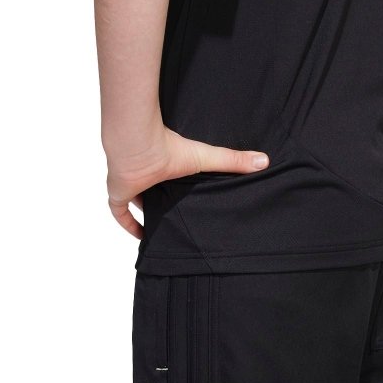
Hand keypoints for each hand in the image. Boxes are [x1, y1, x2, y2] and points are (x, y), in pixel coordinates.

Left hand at [105, 125, 269, 239]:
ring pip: (137, 199)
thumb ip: (233, 160)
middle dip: (162, 201)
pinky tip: (140, 237)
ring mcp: (131, 184)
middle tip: (177, 215)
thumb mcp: (206, 157)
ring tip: (162, 227)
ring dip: (146, 210)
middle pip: (154, 189)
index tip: (186, 196)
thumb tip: (264, 160)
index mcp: (166, 162)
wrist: (137, 146)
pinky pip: (119, 213)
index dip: (177, 186)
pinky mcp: (118, 194)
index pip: (171, 176)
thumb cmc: (170, 146)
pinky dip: (128, 224)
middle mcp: (147, 173)